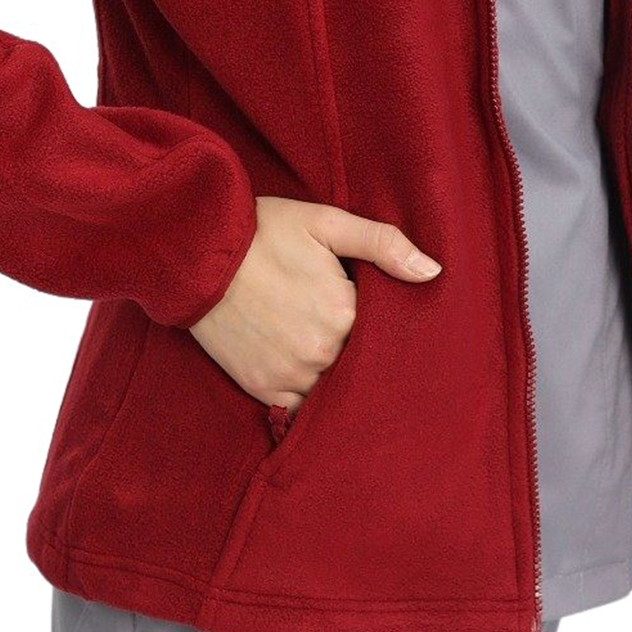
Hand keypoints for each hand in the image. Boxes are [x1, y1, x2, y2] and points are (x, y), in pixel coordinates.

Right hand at [188, 195, 442, 411]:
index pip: (384, 333)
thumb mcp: (326, 223)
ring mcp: (290, 376)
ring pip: (333, 388)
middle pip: (358, 362)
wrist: (196, 253)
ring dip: (335, 375)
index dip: (380, 323)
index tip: (370, 311)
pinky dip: (307, 396)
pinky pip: (300, 409)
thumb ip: (382, 245)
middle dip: (359, 350)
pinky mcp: (263, 389)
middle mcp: (321, 353)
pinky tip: (305, 371)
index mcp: (343, 313)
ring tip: (323, 347)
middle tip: (343, 327)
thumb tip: (434, 271)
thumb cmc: (265, 232)